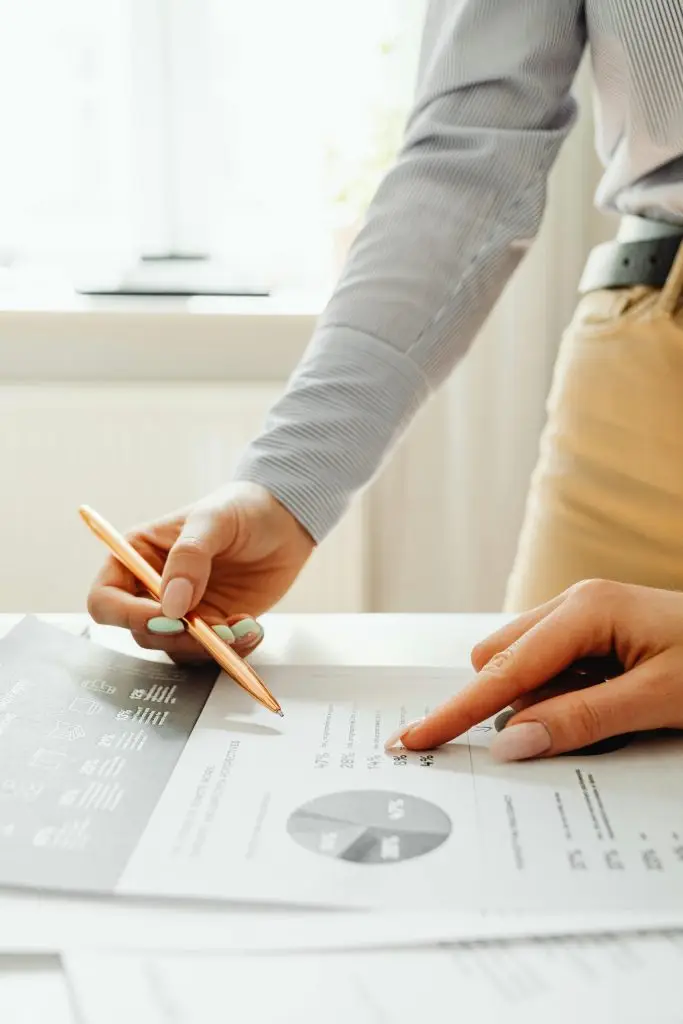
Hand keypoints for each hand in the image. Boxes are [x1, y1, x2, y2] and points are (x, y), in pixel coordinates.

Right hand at [87, 483, 313, 659]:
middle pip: (141, 632)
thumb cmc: (242, 508)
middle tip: (213, 629)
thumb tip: (171, 605)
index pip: (106, 598)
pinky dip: (231, 650)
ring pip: (175, 649)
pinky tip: (251, 629)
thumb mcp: (213, 520)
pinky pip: (210, 652)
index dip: (128, 615)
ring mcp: (183, 610)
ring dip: (207, 647)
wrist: (286, 521)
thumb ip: (189, 557)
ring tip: (241, 628)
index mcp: (137, 556)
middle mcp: (153, 588)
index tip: (168, 617)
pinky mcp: (212, 624)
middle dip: (177, 637)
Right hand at [387, 580, 682, 759]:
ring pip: (523, 664)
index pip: (504, 671)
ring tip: (605, 715)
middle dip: (508, 704)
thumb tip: (513, 742)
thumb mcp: (660, 700)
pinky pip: (550, 667)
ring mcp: (583, 615)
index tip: (418, 737)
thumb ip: (582, 720)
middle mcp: (575, 604)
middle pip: (501, 660)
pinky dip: (560, 695)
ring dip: (539, 701)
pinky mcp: (593, 633)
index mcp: (586, 609)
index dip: (459, 710)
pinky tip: (604, 704)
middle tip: (557, 736)